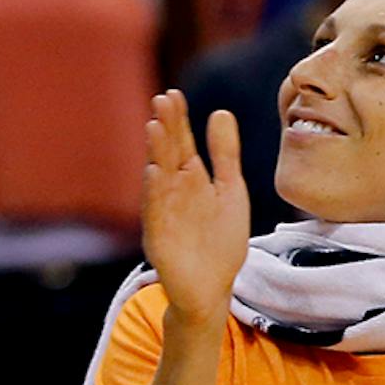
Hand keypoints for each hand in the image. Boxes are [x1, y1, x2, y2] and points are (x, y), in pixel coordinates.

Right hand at [142, 90, 248, 331]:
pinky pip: (156, 213)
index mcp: (190, 180)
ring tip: (154, 127)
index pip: (181, 143)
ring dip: (155, 153)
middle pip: (168, 155)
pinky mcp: (160, 239)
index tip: (175, 94)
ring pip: (158, 179)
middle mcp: (173, 193)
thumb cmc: (220, 242)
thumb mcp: (230, 192)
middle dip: (165, 129)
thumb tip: (220, 112)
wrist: (213, 289)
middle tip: (162, 100)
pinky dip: (155, 193)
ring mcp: (164, 215)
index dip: (178, 120)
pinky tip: (155, 172)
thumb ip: (225, 155)